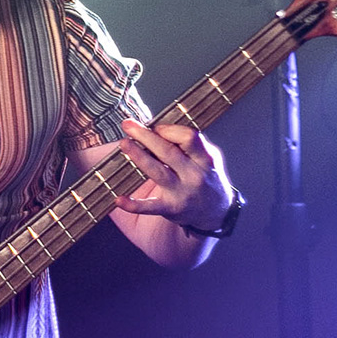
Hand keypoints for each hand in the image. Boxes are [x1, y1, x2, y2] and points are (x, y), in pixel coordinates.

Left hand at [114, 120, 233, 233]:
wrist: (217, 213)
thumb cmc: (208, 179)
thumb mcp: (207, 158)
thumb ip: (188, 144)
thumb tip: (157, 129)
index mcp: (205, 158)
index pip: (187, 137)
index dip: (168, 129)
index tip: (154, 127)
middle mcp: (194, 175)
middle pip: (168, 151)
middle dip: (146, 136)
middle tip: (128, 125)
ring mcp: (182, 192)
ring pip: (157, 172)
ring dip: (139, 157)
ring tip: (124, 144)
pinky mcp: (171, 208)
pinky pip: (150, 207)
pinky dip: (134, 205)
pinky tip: (119, 200)